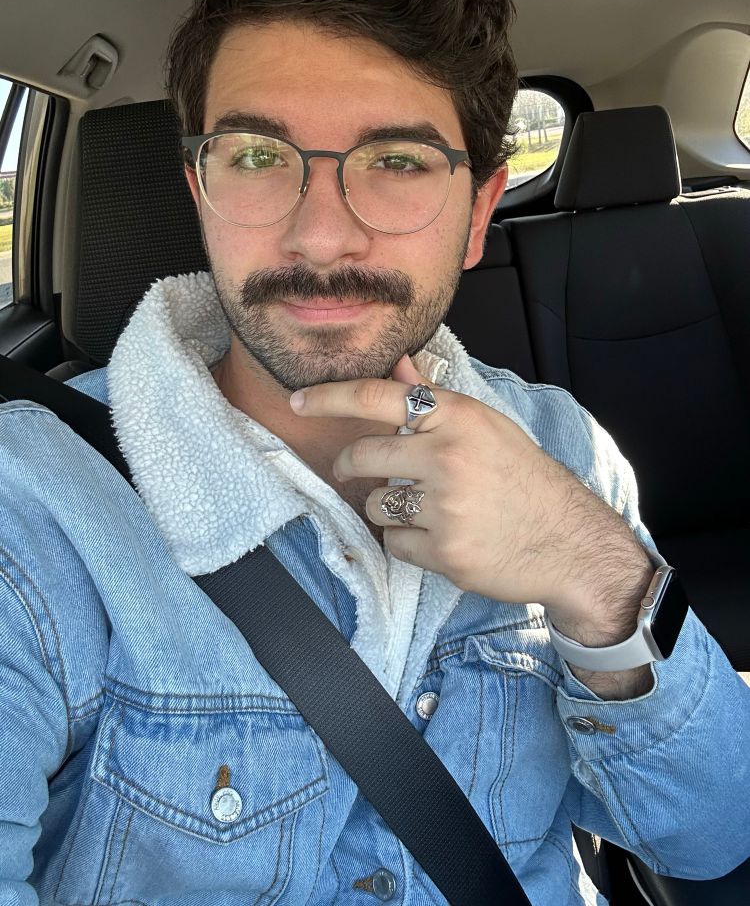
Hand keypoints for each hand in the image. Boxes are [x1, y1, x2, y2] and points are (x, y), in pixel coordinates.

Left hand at [290, 355, 648, 629]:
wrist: (570, 541)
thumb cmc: (524, 479)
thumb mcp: (486, 427)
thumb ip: (434, 398)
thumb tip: (397, 364)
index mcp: (459, 417)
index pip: (378, 396)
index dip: (330, 397)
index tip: (299, 400)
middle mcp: (448, 455)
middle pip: (363, 455)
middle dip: (350, 466)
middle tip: (355, 472)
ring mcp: (446, 505)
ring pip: (374, 503)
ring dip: (387, 508)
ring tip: (427, 510)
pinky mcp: (445, 550)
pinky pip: (394, 543)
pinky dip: (408, 543)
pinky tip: (442, 538)